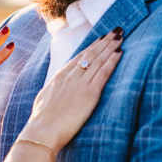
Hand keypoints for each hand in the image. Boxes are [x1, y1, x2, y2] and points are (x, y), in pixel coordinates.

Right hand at [23, 29, 123, 150]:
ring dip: (110, 46)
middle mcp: (70, 76)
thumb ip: (54, 92)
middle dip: (104, 41)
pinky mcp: (90, 93)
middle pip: (90, 54)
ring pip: (98, 59)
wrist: (42, 131)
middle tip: (115, 30)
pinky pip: (104, 72)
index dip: (91, 47)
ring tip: (120, 35)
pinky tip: (120, 51)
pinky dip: (112, 60)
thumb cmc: (41, 121)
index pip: (79, 57)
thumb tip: (57, 91)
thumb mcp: (45, 100)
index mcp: (59, 77)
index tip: (100, 39)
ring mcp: (80, 83)